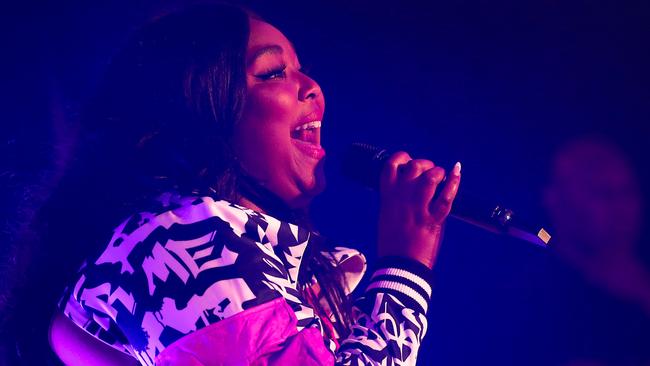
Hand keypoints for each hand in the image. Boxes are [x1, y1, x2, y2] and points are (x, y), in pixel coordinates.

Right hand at [377, 151, 460, 268]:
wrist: (399, 266)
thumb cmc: (392, 244)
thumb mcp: (387, 217)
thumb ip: (395, 201)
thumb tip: (405, 189)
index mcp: (387, 198)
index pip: (391, 166)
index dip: (401, 157)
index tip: (409, 160)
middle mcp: (402, 200)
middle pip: (413, 167)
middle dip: (424, 164)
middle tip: (430, 171)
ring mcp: (417, 209)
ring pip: (430, 178)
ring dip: (438, 172)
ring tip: (442, 176)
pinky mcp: (432, 221)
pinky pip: (446, 198)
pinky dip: (454, 183)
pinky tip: (457, 173)